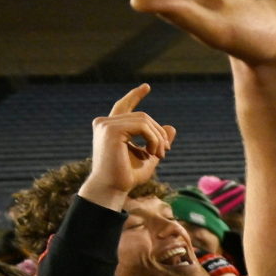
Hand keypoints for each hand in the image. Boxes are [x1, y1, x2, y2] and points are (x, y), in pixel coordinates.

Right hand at [86, 84, 174, 203]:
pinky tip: (152, 153)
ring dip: (158, 138)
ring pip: (144, 120)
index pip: (123, 106)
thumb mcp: (148, 157)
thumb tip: (171, 127)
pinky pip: (142, 126)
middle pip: (142, 116)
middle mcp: (104, 123)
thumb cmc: (127, 177)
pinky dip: (154, 139)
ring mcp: (106, 125)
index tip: (147, 87)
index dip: (135, 95)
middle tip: (165, 152)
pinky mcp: (111, 130)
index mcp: (110, 128)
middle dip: (159, 133)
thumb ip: (158, 142)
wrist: (113, 189)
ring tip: (159, 155)